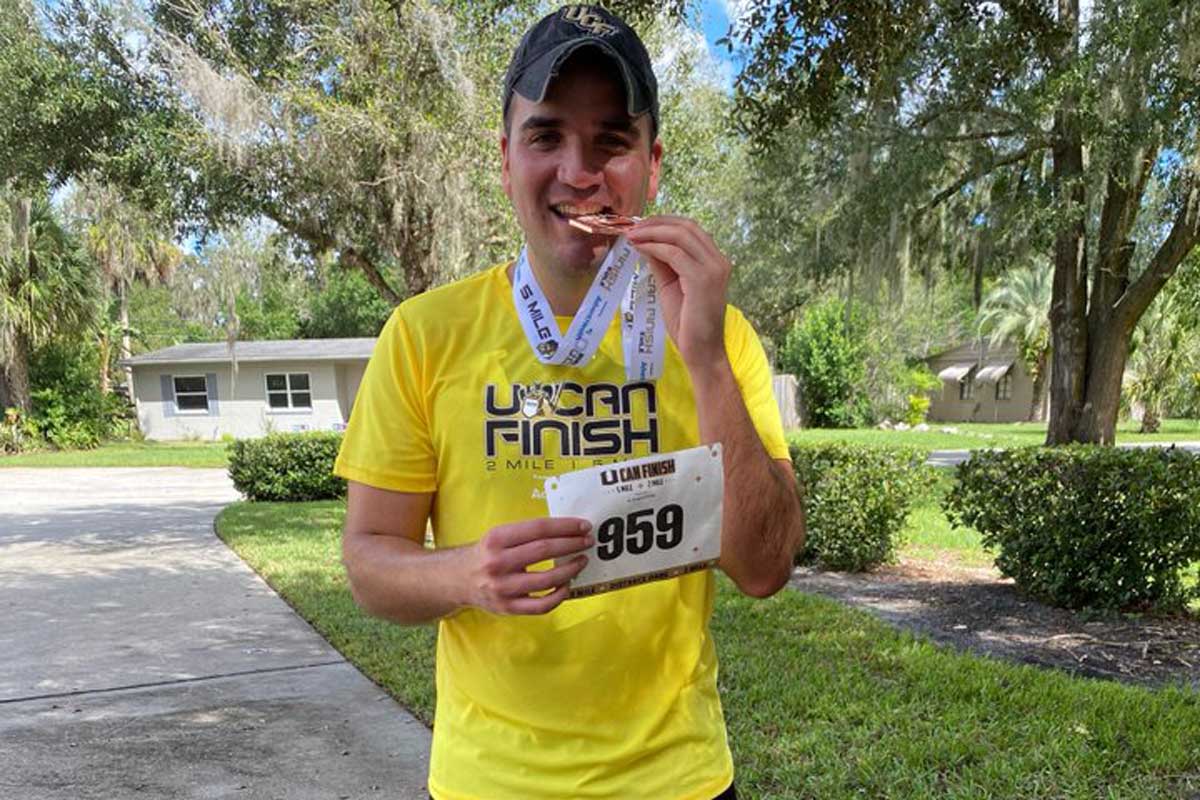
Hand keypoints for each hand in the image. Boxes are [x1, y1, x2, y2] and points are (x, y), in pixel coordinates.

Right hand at [464, 518, 592, 614]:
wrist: (457, 579)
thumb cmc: (486, 554)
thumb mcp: (498, 536)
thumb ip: (526, 533)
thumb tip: (567, 529)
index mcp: (496, 539)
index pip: (538, 529)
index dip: (565, 526)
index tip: (583, 525)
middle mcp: (498, 562)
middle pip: (544, 550)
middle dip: (572, 544)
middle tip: (588, 541)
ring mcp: (503, 588)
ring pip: (547, 579)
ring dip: (571, 569)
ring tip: (581, 561)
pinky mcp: (508, 607)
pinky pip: (541, 605)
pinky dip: (559, 596)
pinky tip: (567, 585)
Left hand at [626, 216, 730, 371]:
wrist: (701, 351)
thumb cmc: (687, 323)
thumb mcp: (671, 286)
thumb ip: (662, 264)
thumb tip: (646, 243)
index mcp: (714, 261)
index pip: (691, 229)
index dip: (664, 222)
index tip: (640, 226)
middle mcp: (718, 260)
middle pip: (687, 226)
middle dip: (657, 223)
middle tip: (632, 227)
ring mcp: (713, 269)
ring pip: (681, 235)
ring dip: (653, 232)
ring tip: (632, 236)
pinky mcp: (702, 279)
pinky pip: (675, 254)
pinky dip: (655, 247)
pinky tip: (640, 248)